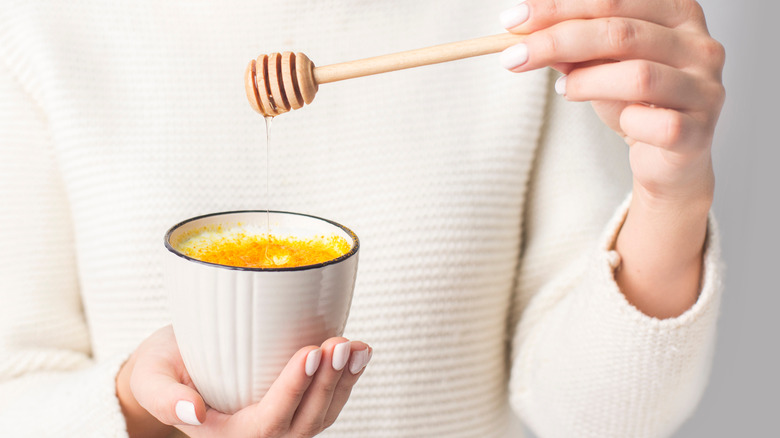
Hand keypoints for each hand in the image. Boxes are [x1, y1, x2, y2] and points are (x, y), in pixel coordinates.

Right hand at [117, 326, 371, 437]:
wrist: (171, 369)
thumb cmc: (160, 370)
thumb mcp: (150, 379)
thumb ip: (163, 397)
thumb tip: (190, 412)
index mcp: (224, 435)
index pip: (266, 422)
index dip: (292, 390)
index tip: (309, 351)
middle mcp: (256, 436)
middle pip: (302, 422)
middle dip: (325, 383)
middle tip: (338, 344)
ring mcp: (278, 424)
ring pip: (320, 416)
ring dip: (342, 382)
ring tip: (354, 347)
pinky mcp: (292, 407)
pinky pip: (325, 404)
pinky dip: (346, 379)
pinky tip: (359, 352)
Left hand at [498, 0, 725, 317]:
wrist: (668, 158)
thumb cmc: (636, 102)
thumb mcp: (598, 66)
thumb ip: (571, 48)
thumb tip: (524, 32)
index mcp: (677, 14)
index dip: (558, 7)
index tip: (511, 20)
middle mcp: (699, 45)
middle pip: (621, 32)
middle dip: (558, 41)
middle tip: (513, 56)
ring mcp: (705, 88)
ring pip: (638, 76)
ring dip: (587, 82)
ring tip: (566, 90)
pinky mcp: (700, 131)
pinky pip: (656, 124)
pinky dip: (627, 122)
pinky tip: (622, 122)